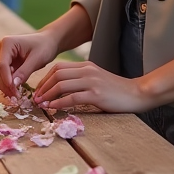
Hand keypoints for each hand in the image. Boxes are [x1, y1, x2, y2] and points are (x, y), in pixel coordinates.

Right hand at [0, 31, 59, 96]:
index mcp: (7, 43)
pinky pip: (4, 75)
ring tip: (15, 96)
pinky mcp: (7, 62)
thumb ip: (24, 71)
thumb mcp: (37, 59)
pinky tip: (15, 91)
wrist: (49, 42)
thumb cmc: (44, 47)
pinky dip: (9, 84)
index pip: (2, 65)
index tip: (13, 91)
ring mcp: (3, 55)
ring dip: (5, 86)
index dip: (6, 79)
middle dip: (4, 85)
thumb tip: (13, 85)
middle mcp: (1, 48)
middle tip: (14, 97)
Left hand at [32, 60, 152, 112]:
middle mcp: (87, 71)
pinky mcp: (96, 94)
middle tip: (36, 99)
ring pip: (61, 84)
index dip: (45, 79)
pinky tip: (53, 108)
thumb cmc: (116, 90)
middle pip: (57, 74)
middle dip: (43, 87)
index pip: (59, 68)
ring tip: (41, 104)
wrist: (137, 93)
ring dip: (48, 95)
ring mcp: (92, 81)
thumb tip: (61, 90)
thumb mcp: (97, 79)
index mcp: (86, 66)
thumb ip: (81, 80)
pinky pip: (72, 97)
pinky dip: (59, 103)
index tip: (39, 91)